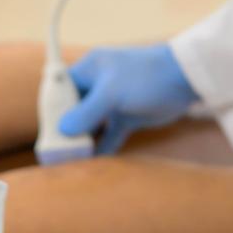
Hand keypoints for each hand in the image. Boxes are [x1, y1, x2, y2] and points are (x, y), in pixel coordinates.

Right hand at [58, 44, 198, 154]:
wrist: (186, 78)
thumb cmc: (147, 77)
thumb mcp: (112, 93)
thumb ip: (87, 112)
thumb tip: (63, 130)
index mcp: (89, 70)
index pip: (61, 90)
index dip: (52, 110)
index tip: (46, 132)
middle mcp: (97, 85)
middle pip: (73, 110)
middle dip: (66, 130)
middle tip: (57, 151)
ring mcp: (112, 102)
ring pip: (90, 125)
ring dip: (83, 141)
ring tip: (71, 160)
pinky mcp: (127, 117)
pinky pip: (108, 135)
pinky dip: (101, 148)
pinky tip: (93, 162)